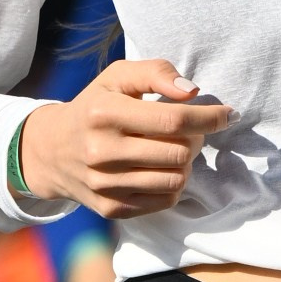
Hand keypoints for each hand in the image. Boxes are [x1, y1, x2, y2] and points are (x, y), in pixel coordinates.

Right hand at [17, 59, 235, 217]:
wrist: (51, 150)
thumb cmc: (95, 106)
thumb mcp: (117, 77)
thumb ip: (156, 73)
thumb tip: (192, 92)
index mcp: (104, 113)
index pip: (172, 119)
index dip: (208, 117)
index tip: (228, 113)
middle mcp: (102, 152)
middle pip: (179, 152)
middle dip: (197, 139)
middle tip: (192, 130)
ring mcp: (105, 185)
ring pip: (175, 179)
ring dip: (187, 163)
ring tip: (177, 148)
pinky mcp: (110, 208)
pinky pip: (164, 200)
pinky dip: (174, 183)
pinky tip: (162, 168)